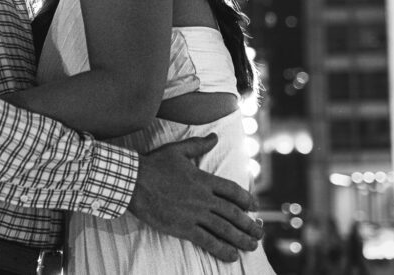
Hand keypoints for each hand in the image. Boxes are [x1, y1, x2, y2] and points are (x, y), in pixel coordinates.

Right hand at [128, 134, 263, 261]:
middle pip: (234, 213)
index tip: (255, 207)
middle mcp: (203, 197)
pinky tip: (232, 256)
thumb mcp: (177, 150)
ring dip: (242, 239)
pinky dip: (222, 250)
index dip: (247, 200)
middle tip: (260, 233)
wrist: (133, 181)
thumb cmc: (153, 164)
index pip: (233, 191)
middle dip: (250, 225)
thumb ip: (198, 145)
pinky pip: (207, 241)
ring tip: (252, 246)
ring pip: (225, 229)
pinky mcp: (183, 227)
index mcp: (204, 179)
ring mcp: (194, 214)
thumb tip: (214, 136)